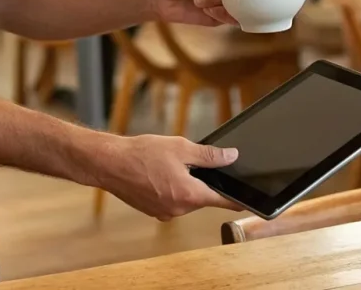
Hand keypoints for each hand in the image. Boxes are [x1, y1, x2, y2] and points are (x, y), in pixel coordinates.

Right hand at [99, 135, 241, 220]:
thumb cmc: (144, 154)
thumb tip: (231, 157)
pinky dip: (174, 188)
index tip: (250, 199)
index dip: (238, 199)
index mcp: (189, 195)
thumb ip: (209, 156)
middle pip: (204, 197)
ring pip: (187, 198)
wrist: (111, 164)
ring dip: (187, 183)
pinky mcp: (153, 211)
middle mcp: (178, 210)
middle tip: (195, 161)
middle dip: (204, 181)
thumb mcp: (182, 147)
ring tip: (172, 164)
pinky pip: (173, 200)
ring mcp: (164, 213)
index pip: (223, 201)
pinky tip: (162, 172)